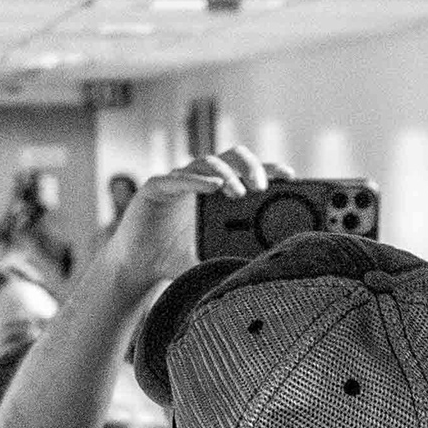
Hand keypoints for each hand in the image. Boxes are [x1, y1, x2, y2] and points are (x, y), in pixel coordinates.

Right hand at [99, 146, 279, 288]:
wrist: (138, 267)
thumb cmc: (175, 260)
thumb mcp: (213, 260)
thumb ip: (236, 259)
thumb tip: (268, 270)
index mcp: (216, 194)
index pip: (247, 173)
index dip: (268, 169)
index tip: (290, 176)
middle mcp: (199, 181)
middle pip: (230, 157)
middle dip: (249, 166)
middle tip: (262, 186)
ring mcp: (177, 181)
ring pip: (206, 162)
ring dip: (226, 174)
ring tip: (239, 192)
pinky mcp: (155, 188)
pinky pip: (176, 178)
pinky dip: (196, 179)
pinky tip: (213, 186)